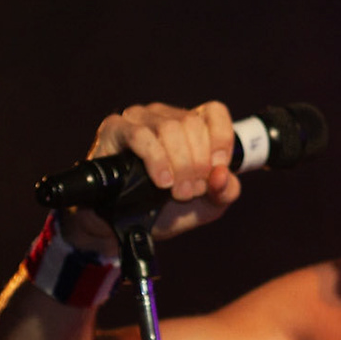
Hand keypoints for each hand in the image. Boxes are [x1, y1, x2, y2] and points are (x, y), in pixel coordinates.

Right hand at [61, 101, 243, 250]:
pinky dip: (156, 160)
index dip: (221, 140)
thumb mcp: (206, 206)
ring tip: (174, 191)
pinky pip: (140, 135)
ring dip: (179, 164)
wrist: (123, 228)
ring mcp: (138, 119)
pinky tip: (161, 181)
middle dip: (197, 163)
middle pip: (192, 123)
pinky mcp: (114, 129)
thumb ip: (226, 191)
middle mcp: (164, 116)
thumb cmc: (165, 210)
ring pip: (170, 128)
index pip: (214, 112)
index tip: (216, 170)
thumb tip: (222, 174)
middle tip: (189, 191)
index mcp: (190, 126)